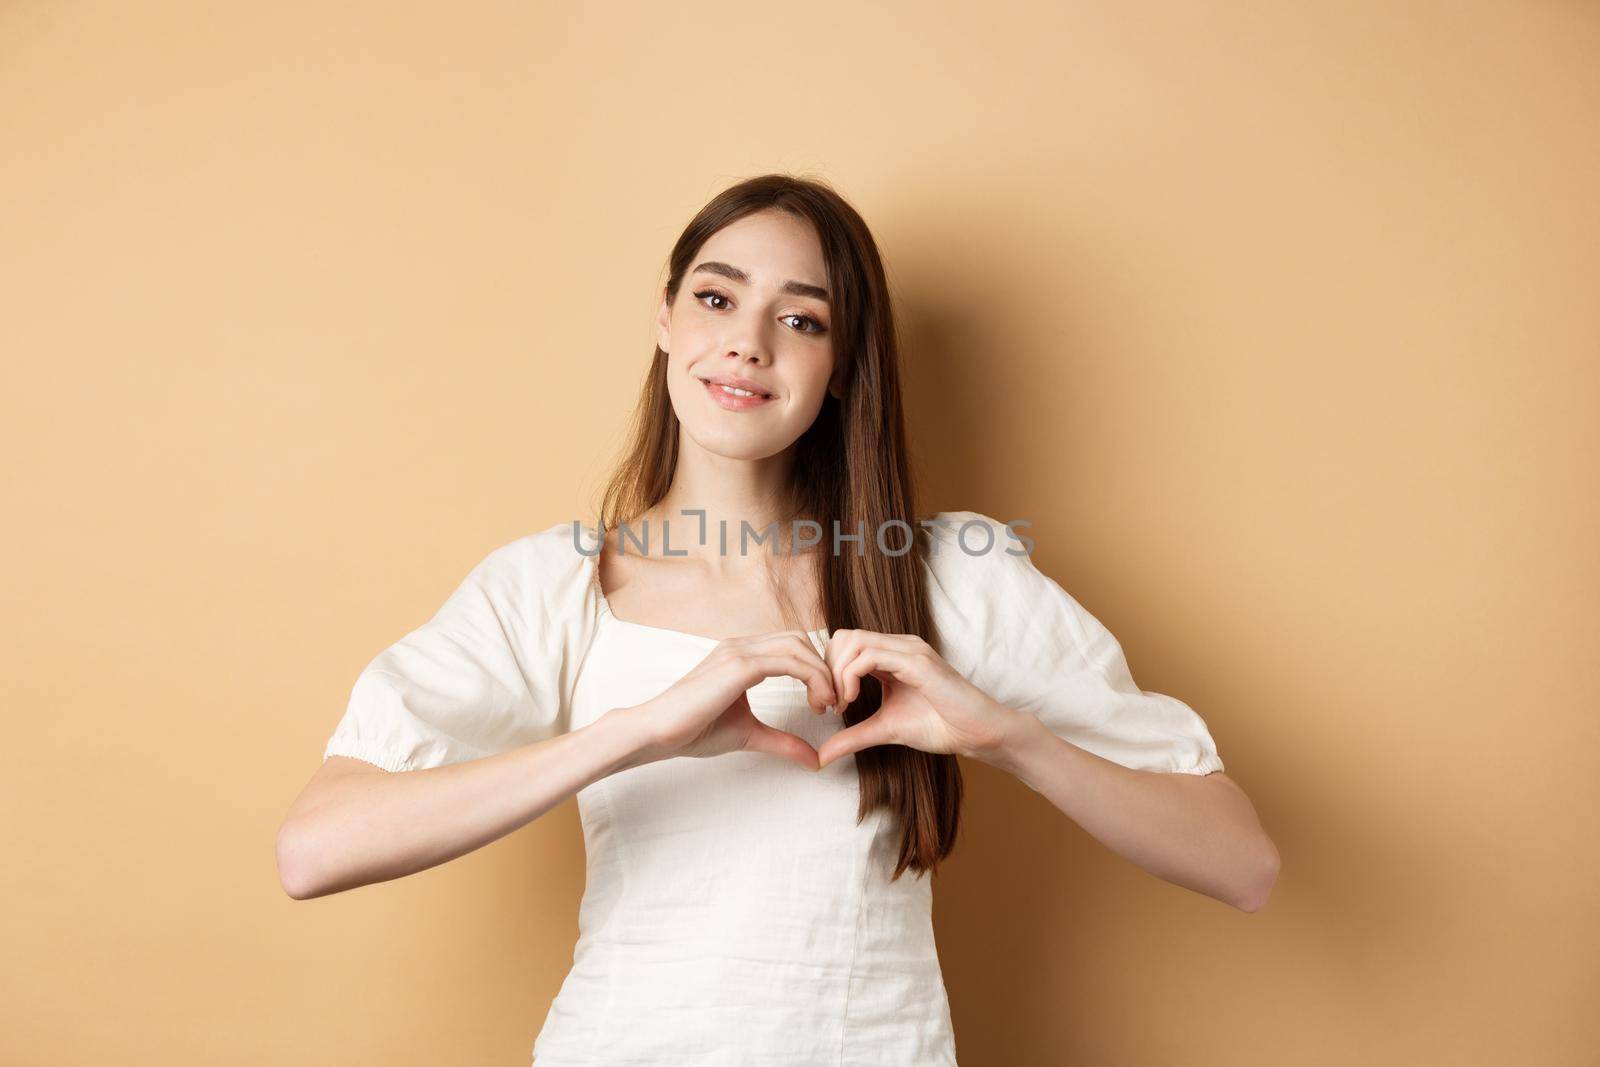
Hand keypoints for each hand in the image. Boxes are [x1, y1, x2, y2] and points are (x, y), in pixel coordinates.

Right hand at [627, 631, 838, 770]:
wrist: (658, 732)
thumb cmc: (694, 731)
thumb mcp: (749, 735)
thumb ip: (783, 742)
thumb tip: (815, 760)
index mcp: (741, 656)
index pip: (791, 647)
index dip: (815, 669)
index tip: (824, 702)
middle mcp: (741, 646)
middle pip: (800, 639)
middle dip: (823, 667)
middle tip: (832, 701)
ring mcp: (739, 652)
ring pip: (798, 646)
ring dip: (822, 673)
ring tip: (827, 704)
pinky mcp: (739, 665)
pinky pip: (789, 661)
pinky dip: (812, 678)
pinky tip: (817, 704)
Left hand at [814, 629, 1024, 769]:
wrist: (977, 733)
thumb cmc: (940, 726)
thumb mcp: (885, 730)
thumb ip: (853, 736)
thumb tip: (821, 755)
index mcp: (891, 655)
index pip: (845, 644)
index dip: (828, 670)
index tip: (829, 705)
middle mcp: (899, 646)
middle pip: (844, 636)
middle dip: (827, 669)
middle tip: (829, 704)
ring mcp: (909, 650)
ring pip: (854, 641)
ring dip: (836, 672)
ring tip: (841, 703)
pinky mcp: (917, 662)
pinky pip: (870, 656)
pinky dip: (850, 676)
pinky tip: (852, 700)